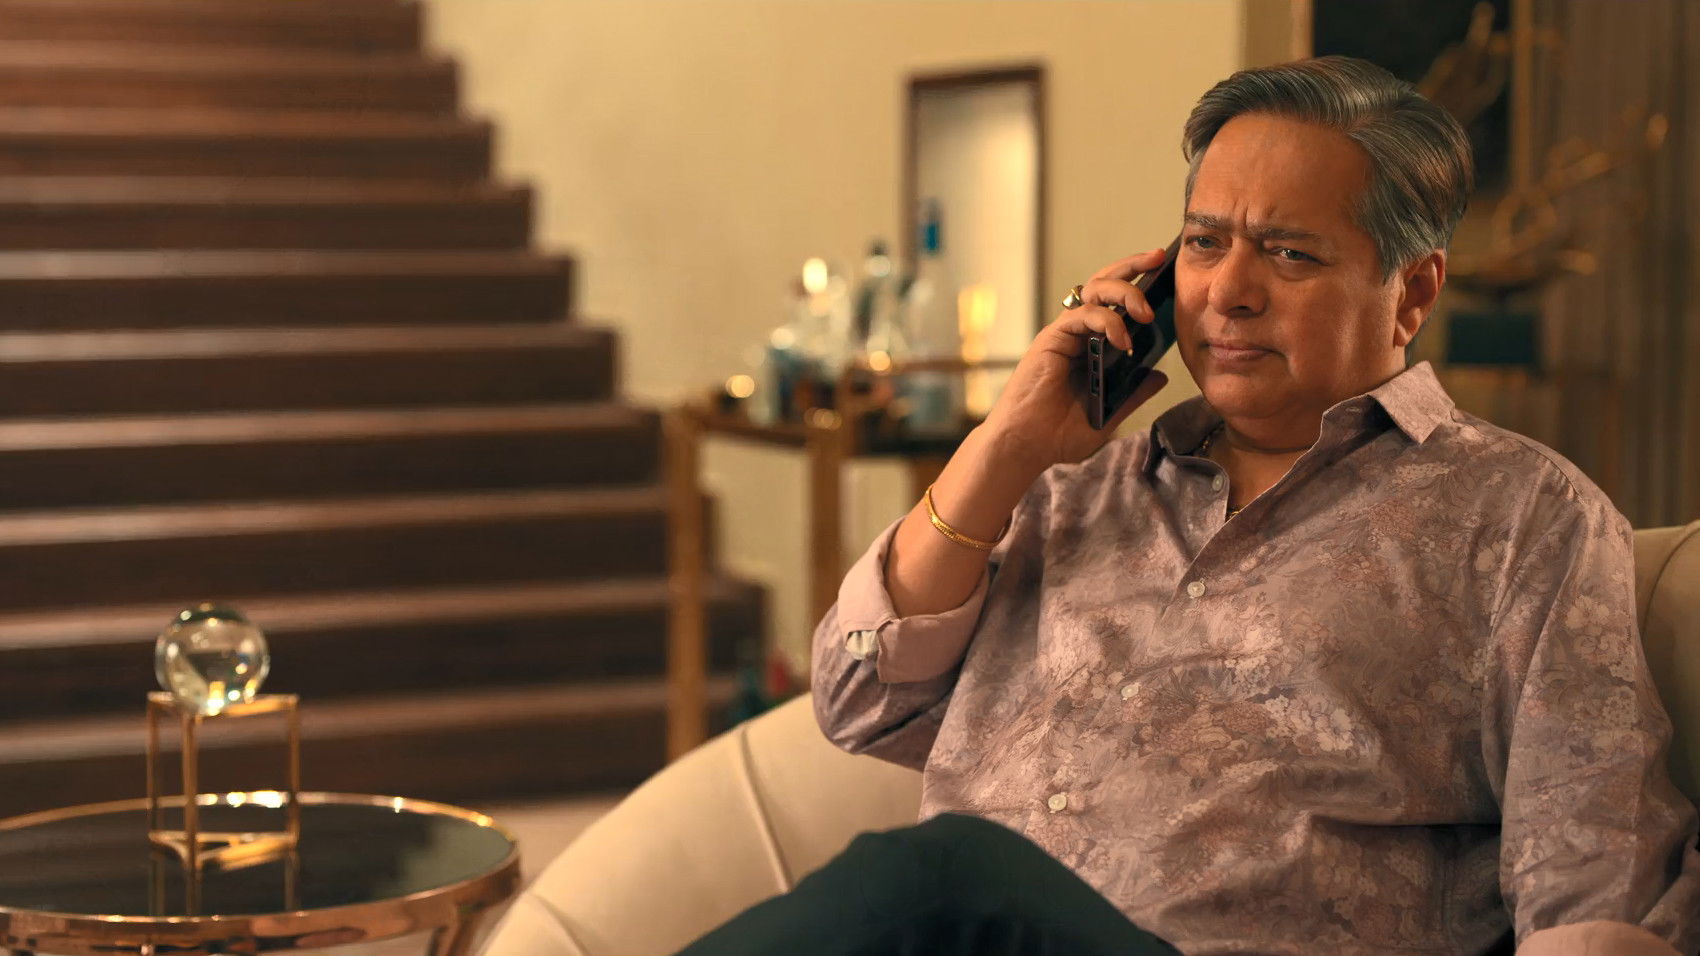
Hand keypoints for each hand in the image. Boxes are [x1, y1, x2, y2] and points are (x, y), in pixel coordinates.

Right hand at [980, 246, 1171, 475]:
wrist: (1027, 446)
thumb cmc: (1058, 434)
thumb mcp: (1109, 414)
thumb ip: (1133, 393)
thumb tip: (1159, 375)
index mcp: (1090, 346)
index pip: (1114, 302)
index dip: (1137, 284)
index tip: (1163, 272)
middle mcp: (1077, 333)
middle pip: (1103, 283)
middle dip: (1132, 266)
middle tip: (1157, 260)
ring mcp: (1064, 334)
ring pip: (1094, 290)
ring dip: (1124, 293)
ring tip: (1145, 314)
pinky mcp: (1052, 339)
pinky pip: (1082, 316)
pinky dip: (1107, 322)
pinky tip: (1122, 342)